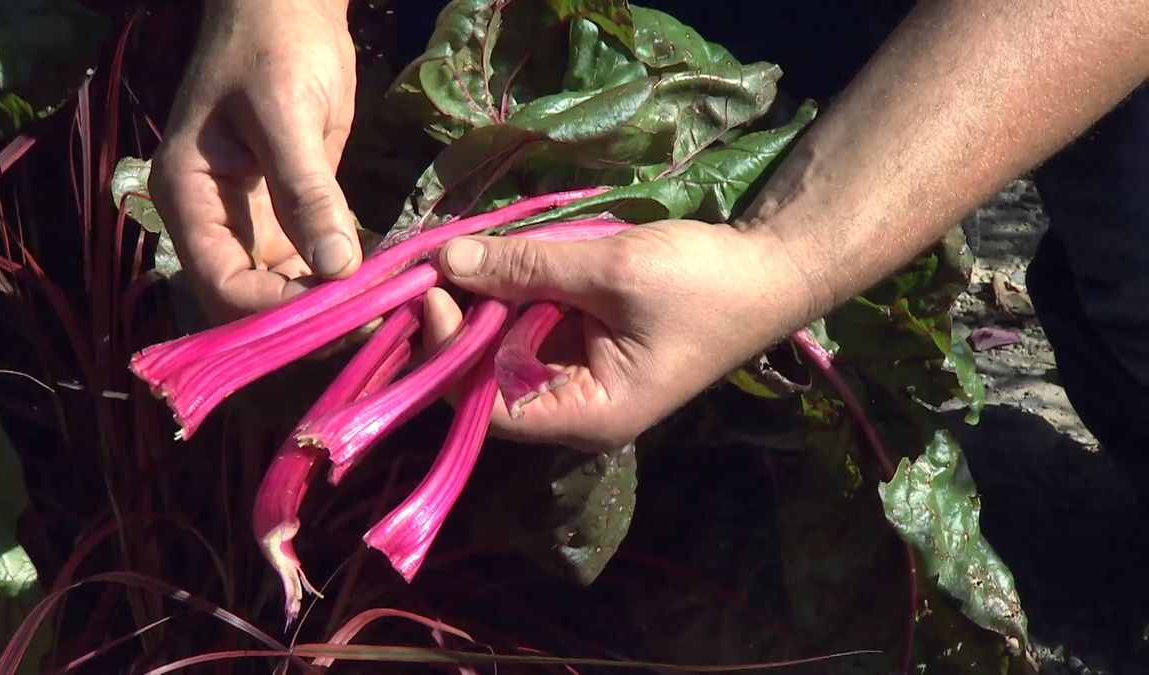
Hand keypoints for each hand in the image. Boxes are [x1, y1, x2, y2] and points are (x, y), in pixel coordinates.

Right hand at [150, 0, 359, 321]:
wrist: (288, 6)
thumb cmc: (274, 46)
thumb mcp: (287, 113)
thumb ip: (306, 191)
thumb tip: (337, 269)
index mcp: (189, 200)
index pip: (222, 288)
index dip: (277, 313)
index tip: (342, 315)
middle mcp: (215, 224)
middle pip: (251, 304)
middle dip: (307, 321)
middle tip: (375, 321)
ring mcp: (253, 224)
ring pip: (285, 293)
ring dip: (331, 307)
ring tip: (388, 309)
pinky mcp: (291, 217)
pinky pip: (314, 266)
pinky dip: (345, 280)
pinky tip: (385, 285)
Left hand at [422, 220, 814, 450]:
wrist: (770, 269)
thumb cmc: (703, 282)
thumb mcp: (611, 269)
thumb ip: (527, 267)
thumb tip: (445, 261)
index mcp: (589, 414)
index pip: (487, 406)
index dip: (450, 353)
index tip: (435, 291)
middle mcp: (576, 407)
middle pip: (488, 378)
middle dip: (460, 321)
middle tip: (435, 261)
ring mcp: (581, 375)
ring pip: (505, 347)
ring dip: (483, 302)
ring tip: (459, 253)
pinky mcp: (585, 343)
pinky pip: (532, 324)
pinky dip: (513, 291)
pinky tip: (496, 257)